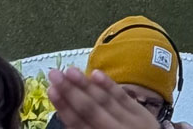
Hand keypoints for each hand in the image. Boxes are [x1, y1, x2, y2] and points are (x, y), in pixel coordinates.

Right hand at [47, 69, 182, 128]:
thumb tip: (64, 112)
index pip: (78, 124)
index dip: (64, 107)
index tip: (50, 90)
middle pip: (89, 110)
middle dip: (70, 91)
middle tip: (54, 74)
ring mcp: (129, 122)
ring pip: (104, 100)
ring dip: (86, 84)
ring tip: (70, 70)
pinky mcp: (142, 114)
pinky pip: (124, 97)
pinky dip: (109, 86)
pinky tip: (96, 74)